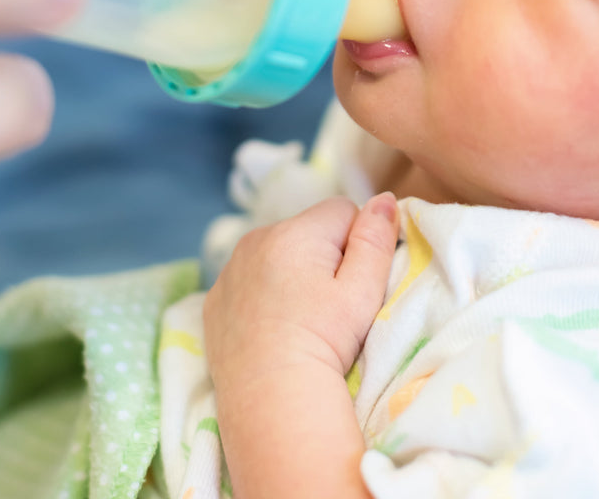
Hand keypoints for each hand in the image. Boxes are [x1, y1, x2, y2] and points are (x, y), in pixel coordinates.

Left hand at [204, 194, 399, 385]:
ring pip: (277, 255)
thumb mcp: (363, 291)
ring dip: (292, 273)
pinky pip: (248, 281)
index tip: (352, 284)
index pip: (342, 211)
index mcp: (294, 231)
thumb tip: (385, 199)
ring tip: (301, 319)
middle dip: (323, 257)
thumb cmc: (324, 343)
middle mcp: (255, 240)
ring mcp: (229, 271)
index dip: (357, 245)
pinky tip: (273, 328)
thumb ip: (376, 239)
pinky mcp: (214, 301)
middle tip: (328, 306)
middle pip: (307, 232)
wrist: (269, 399)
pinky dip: (262, 295)